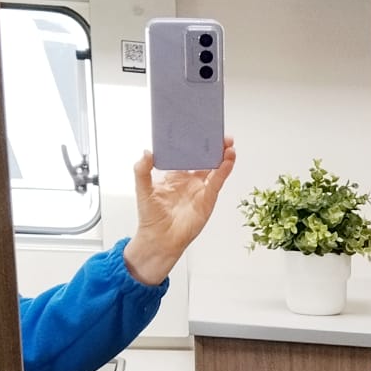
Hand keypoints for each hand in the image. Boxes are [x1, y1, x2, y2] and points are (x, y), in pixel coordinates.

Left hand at [123, 137, 235, 285]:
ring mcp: (200, 190)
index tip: (197, 131)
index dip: (193, 143)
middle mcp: (189, 181)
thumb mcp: (142, 188)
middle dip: (213, 147)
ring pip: (215, 169)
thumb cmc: (151, 218)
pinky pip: (217, 183)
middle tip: (219, 135)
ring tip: (228, 145)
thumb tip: (146, 152)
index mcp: (175, 176)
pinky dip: (224, 171)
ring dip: (223, 157)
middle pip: (205, 159)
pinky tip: (228, 161)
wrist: (158, 239)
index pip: (186, 155)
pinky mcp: (207, 200)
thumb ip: (142, 170)